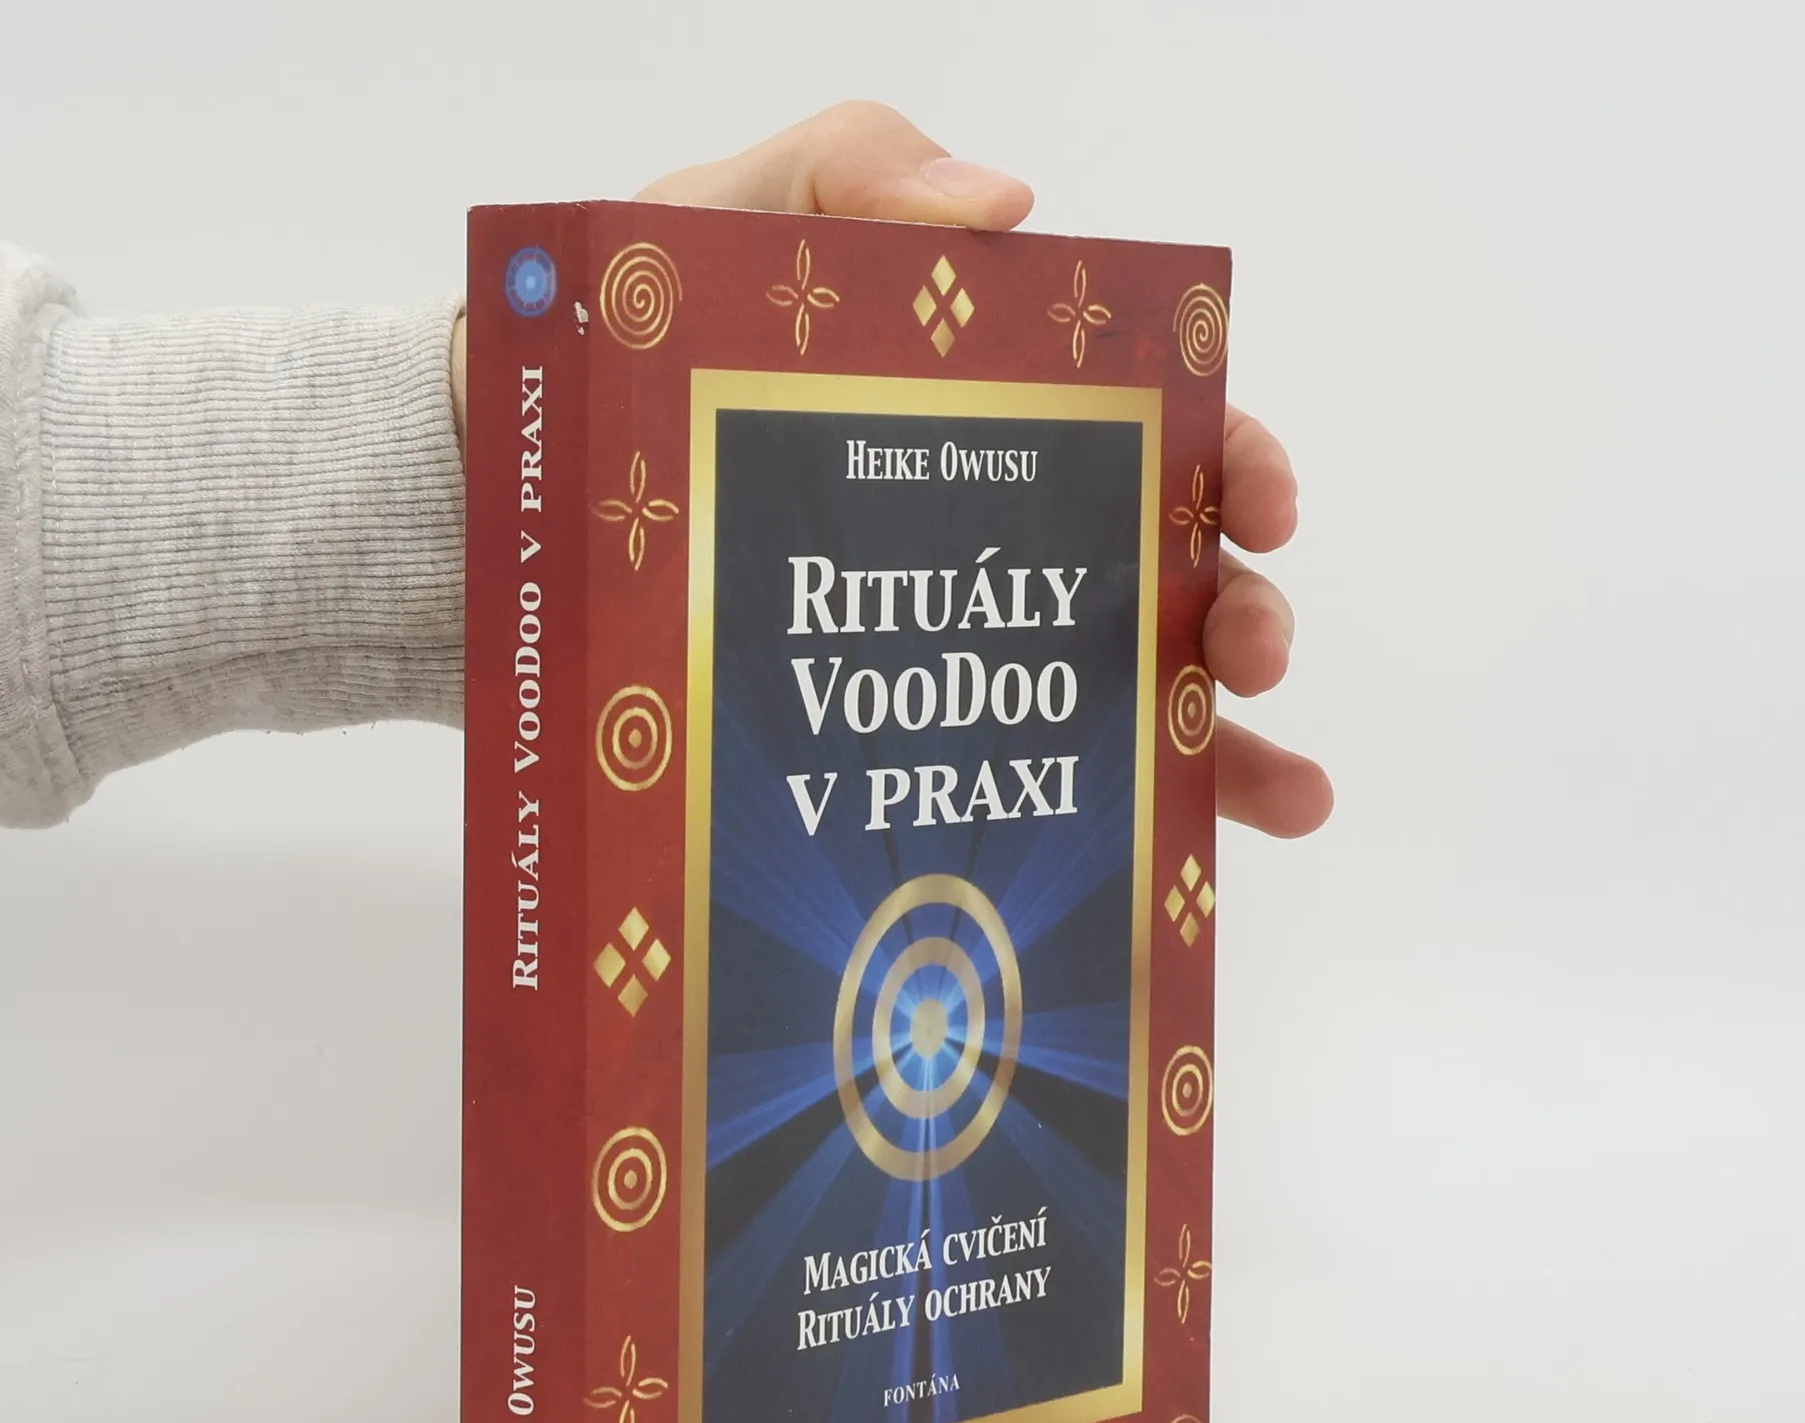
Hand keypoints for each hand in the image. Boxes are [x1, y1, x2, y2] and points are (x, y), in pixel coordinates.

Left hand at [638, 101, 1332, 839]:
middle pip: (1165, 575)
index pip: (1151, 432)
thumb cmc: (630, 348)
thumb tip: (1007, 206)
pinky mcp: (901, 737)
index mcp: (993, 416)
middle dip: (1243, 613)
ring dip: (1230, 743)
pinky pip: (1032, 786)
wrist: (518, 483)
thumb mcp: (727, 222)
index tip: (1259, 507)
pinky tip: (1190, 866)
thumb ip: (853, 175)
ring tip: (1286, 792)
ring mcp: (959, 646)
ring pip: (1129, 699)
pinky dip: (1127, 825)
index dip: (1232, 460)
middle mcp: (1000, 535)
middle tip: (1251, 648)